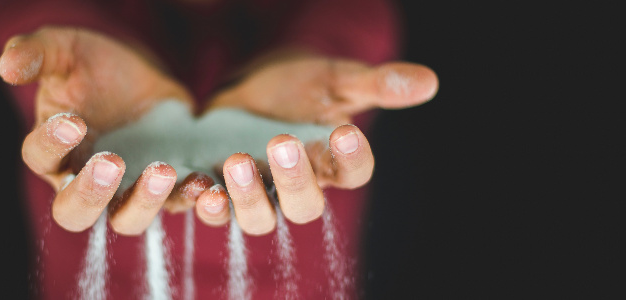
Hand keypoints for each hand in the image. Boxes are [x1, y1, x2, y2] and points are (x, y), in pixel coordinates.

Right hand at [0, 26, 211, 233]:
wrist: (145, 76)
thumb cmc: (94, 66)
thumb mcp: (66, 50)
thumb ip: (37, 53)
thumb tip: (7, 67)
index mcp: (53, 151)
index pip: (40, 159)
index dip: (52, 144)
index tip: (73, 119)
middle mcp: (83, 182)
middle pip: (74, 213)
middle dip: (90, 194)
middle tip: (111, 163)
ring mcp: (126, 190)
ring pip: (126, 219)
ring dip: (143, 202)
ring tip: (163, 171)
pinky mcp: (166, 190)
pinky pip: (175, 205)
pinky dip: (188, 197)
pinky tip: (201, 180)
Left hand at [197, 52, 438, 234]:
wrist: (253, 87)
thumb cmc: (301, 86)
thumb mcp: (335, 79)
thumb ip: (375, 84)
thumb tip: (428, 81)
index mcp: (332, 163)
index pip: (353, 173)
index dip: (351, 159)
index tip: (345, 130)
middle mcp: (297, 187)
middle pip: (304, 206)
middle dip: (294, 180)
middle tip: (283, 143)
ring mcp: (257, 192)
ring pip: (258, 217)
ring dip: (247, 198)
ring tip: (237, 162)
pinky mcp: (220, 188)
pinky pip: (215, 210)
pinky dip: (205, 203)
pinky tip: (199, 185)